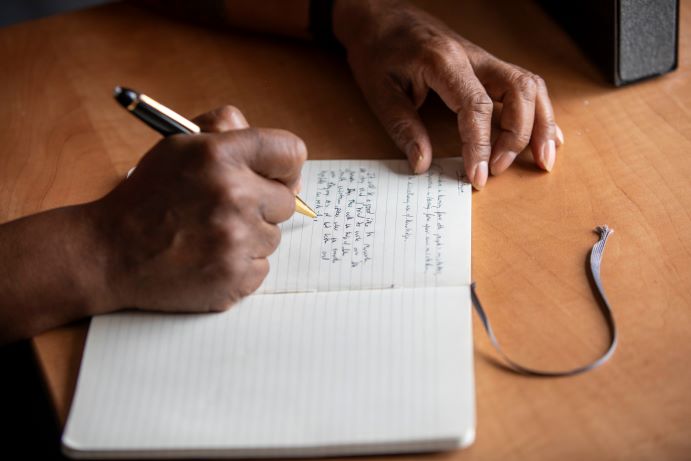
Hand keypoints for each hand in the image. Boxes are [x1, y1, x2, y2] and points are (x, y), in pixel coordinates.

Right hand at [91, 106, 306, 312]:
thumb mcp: (179, 145)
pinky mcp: (235, 278)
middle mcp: (233, 196)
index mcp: (220, 156)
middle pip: (287, 200)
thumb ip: (228, 129)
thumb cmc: (148, 196)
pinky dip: (240, 264)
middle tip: (226, 208)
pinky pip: (261, 267)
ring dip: (249, 236)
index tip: (275, 176)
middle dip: (263, 203)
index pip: (291, 152)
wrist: (109, 253)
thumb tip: (281, 157)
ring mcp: (236, 241)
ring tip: (208, 234)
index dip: (285, 166)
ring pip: (273, 237)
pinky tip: (208, 257)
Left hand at [333, 0, 563, 188]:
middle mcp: (473, 57)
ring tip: (542, 160)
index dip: (481, 145)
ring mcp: (484, 59)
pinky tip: (545, 136)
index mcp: (444, 61)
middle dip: (519, 136)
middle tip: (501, 171)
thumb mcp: (378, 90)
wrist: (380, 14)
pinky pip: (524, 86)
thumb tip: (422, 164)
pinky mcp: (486, 66)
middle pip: (519, 91)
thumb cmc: (377, 49)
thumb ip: (402, 127)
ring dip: (542, 125)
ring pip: (531, 86)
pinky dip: (538, 113)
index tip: (478, 176)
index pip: (476, 106)